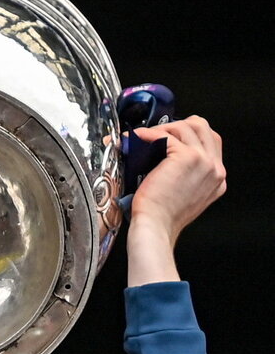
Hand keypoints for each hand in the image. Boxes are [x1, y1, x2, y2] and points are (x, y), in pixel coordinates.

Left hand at [126, 116, 225, 285]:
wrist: (154, 227)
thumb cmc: (162, 216)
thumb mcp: (184, 194)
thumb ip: (187, 175)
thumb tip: (166, 153)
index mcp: (217, 178)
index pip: (210, 141)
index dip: (186, 135)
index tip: (167, 138)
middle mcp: (215, 168)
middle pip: (202, 127)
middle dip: (177, 126)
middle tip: (155, 135)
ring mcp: (204, 161)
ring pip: (186, 126)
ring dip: (163, 129)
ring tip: (144, 138)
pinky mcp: (187, 157)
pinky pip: (166, 135)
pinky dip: (148, 134)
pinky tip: (137, 138)